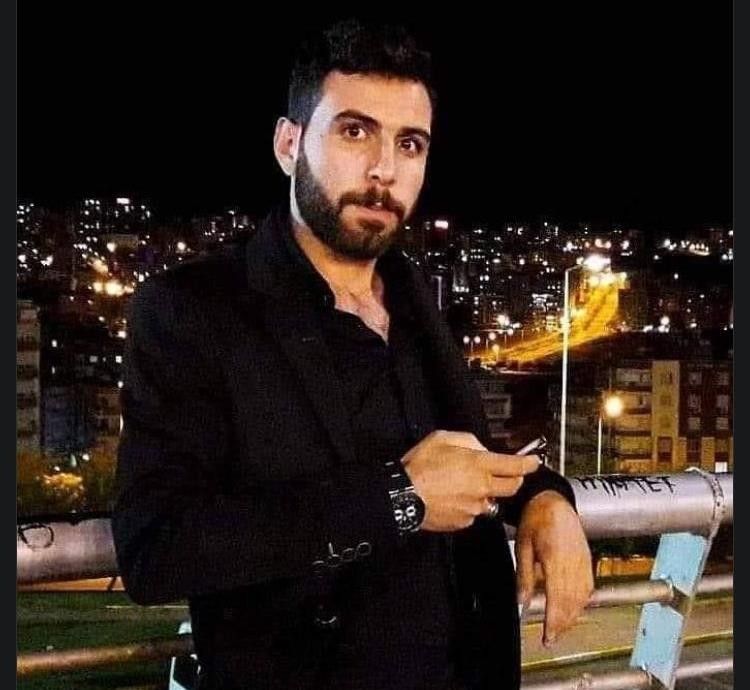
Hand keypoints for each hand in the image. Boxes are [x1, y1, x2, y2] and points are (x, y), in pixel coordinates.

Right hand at [401, 430, 540, 531]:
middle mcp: (482, 488)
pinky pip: (475, 513)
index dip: (529, 463)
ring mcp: (474, 508)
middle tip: (504, 473)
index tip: (534, 461)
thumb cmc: (419, 467)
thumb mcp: (442, 439)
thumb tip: (481, 449)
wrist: (403, 497)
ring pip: (492, 501)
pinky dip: (470, 506)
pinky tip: (453, 498)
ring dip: (486, 493)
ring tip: (463, 486)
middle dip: (513, 479)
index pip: (515, 466)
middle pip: (512, 487)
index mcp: (478, 465)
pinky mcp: (465, 522)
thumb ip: (468, 441)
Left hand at [515, 490, 593, 646]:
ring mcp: (583, 561)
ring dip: (572, 616)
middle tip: (551, 639)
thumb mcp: (523, 544)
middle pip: (571, 602)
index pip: (556, 597)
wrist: (553, 500)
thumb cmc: (535, 518)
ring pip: (582, 597)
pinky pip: (588, 587)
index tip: (547, 636)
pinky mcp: (587, 560)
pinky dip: (581, 602)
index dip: (553, 620)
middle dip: (562, 624)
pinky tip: (573, 610)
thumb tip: (521, 600)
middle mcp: (573, 562)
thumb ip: (524, 574)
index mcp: (555, 558)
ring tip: (560, 629)